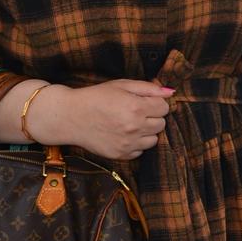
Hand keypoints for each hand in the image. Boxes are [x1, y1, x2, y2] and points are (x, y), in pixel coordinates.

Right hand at [37, 79, 172, 158]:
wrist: (71, 117)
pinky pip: (140, 151)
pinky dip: (136, 144)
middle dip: (152, 116)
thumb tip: (171, 92)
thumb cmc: (96, 97)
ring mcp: (128, 144)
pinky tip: (122, 134)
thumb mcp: (121, 85)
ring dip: (146, 132)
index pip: (164, 108)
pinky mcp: (121, 155)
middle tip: (136, 111)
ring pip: (154, 140)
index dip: (156, 103)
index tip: (144, 101)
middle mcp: (134, 127)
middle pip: (161, 124)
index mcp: (136, 107)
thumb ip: (148, 88)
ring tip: (129, 123)